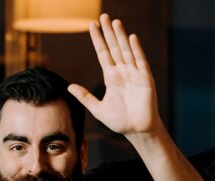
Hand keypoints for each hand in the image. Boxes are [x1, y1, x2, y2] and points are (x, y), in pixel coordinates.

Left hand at [67, 13, 162, 138]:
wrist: (137, 130)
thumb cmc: (120, 121)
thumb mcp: (98, 108)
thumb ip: (84, 97)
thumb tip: (69, 86)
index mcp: (111, 77)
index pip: (103, 53)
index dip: (98, 40)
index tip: (91, 25)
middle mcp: (123, 72)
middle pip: (114, 48)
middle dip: (109, 33)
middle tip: (103, 16)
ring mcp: (135, 74)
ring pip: (126, 51)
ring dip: (121, 37)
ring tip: (115, 22)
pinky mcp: (145, 79)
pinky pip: (140, 62)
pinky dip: (136, 50)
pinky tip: (131, 38)